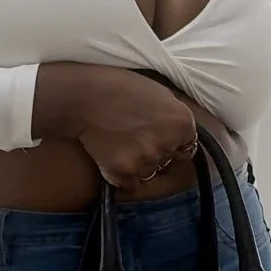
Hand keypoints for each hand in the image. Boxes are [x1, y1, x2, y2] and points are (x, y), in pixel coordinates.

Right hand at [31, 64, 202, 190]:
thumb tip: (179, 130)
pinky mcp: (125, 173)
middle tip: (132, 138)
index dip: (170, 142)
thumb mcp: (157, 91)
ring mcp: (148, 160)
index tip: (155, 136)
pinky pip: (129, 185)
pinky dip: (121, 176)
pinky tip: (110, 158)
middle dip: (154, 153)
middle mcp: (169, 143)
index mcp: (182, 121)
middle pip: (167, 161)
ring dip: (137, 166)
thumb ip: (172, 114)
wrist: (83, 96)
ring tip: (118, 146)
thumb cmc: (118, 86)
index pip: (186, 146)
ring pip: (148, 174)